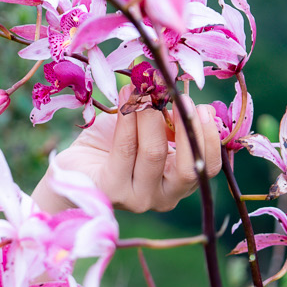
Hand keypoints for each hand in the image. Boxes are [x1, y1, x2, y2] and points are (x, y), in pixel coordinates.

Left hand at [41, 101, 223, 213]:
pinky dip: (128, 118)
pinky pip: (125, 149)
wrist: (77, 165)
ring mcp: (138, 198)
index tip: (201, 106)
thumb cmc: (114, 145)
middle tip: (178, 96)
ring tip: (144, 89)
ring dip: (151, 115)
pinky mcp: (111, 190)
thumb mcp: (148, 130)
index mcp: (180, 183)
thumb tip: (178, 88)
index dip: (210, 136)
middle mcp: (164, 197)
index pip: (208, 167)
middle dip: (187, 127)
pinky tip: (127, 95)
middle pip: (189, 168)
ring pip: (154, 153)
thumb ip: (168, 119)